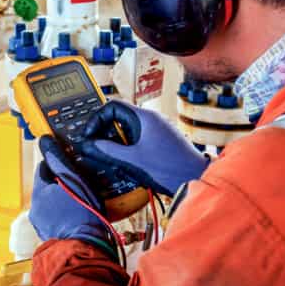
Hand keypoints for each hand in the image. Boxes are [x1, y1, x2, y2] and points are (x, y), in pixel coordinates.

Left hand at [29, 136, 112, 248]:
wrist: (86, 247)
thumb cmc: (82, 213)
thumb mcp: (73, 179)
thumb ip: (58, 160)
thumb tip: (45, 141)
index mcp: (39, 192)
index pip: (44, 168)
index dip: (58, 164)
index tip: (71, 164)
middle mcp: (36, 209)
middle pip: (48, 186)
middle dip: (62, 183)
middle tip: (80, 183)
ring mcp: (43, 224)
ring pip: (53, 203)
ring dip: (64, 199)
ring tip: (82, 201)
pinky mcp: (52, 236)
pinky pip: (58, 219)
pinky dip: (66, 214)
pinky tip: (79, 215)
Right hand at [79, 101, 208, 195]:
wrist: (196, 179)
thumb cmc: (170, 168)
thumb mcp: (132, 160)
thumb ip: (107, 151)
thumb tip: (88, 144)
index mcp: (144, 117)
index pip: (112, 106)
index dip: (96, 119)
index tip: (90, 135)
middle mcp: (150, 119)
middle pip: (118, 117)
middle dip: (104, 132)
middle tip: (96, 147)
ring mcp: (156, 130)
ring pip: (127, 129)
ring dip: (115, 142)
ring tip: (111, 157)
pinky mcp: (159, 141)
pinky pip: (136, 138)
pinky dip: (126, 147)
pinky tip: (126, 162)